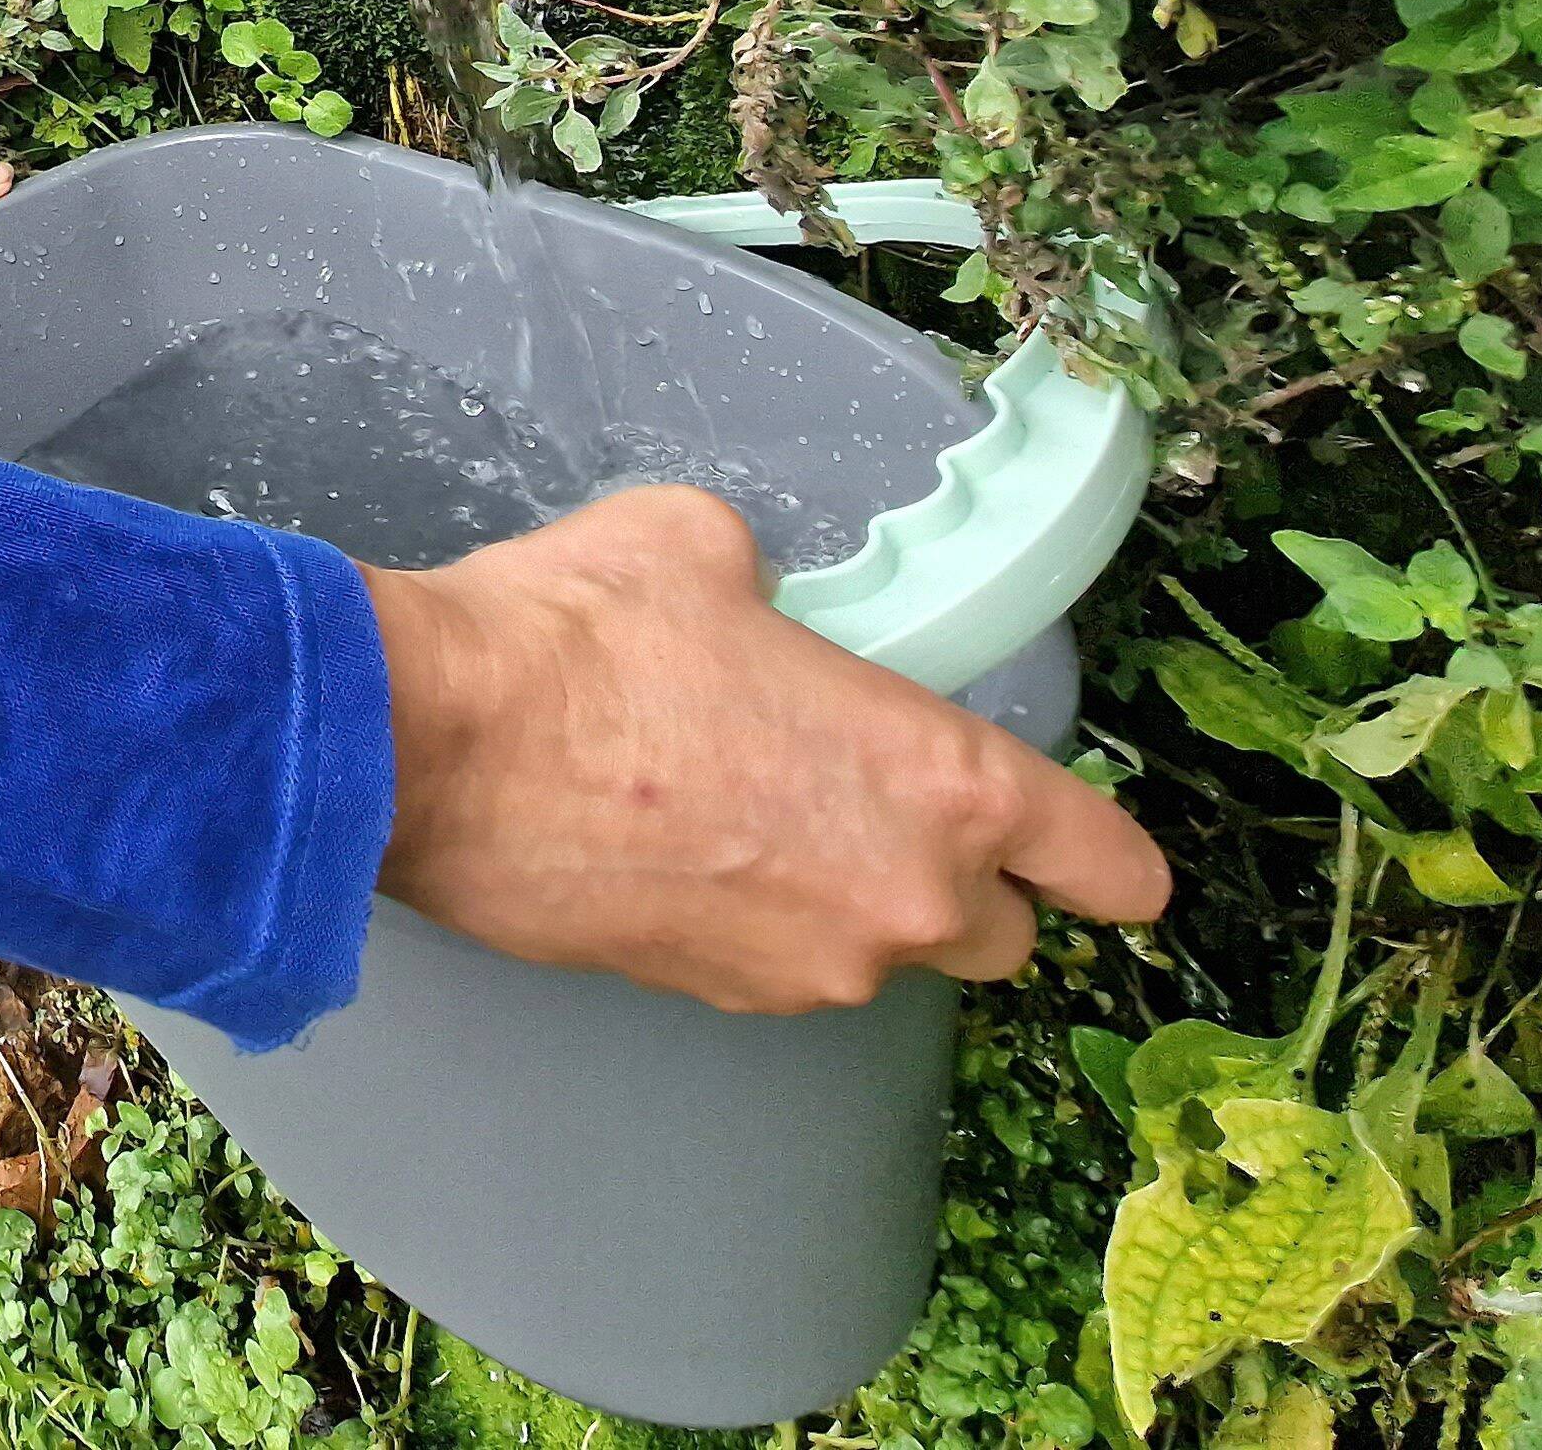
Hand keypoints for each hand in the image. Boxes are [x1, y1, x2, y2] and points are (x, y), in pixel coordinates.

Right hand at [362, 486, 1170, 1011]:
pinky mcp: (713, 996)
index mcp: (943, 784)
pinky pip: (777, 963)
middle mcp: (901, 899)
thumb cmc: (579, 636)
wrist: (431, 742)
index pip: (1111, 869)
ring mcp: (808, 966)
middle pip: (1002, 932)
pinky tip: (669, 844)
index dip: (1106, 857)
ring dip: (841, 896)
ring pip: (877, 950)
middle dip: (956, 876)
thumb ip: (779, 592)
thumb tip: (758, 606)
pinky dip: (749, 917)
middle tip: (869, 799)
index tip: (1088, 851)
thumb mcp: (703, 546)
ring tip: (735, 806)